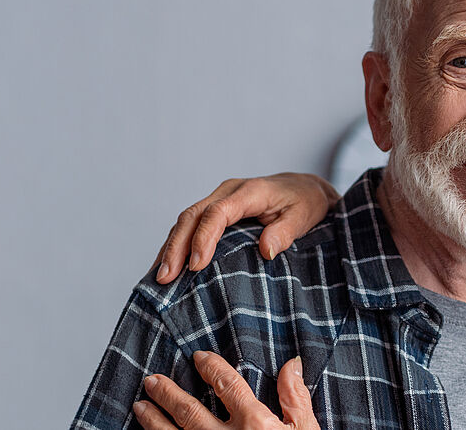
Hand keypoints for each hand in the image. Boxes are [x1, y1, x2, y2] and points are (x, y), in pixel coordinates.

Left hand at [135, 351, 318, 428]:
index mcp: (255, 422)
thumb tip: (291, 364)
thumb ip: (295, 398)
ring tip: (141, 406)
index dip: (211, 367)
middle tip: (152, 381)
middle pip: (190, 410)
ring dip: (154, 419)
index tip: (198, 358)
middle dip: (168, 393)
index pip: (227, 385)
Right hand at [152, 174, 339, 283]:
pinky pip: (191, 225)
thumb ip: (286, 232)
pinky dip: (177, 245)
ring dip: (171, 248)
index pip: (217, 213)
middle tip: (166, 278)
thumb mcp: (304, 215)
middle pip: (193, 215)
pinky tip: (167, 266)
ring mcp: (219, 199)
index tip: (197, 266)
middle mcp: (228, 191)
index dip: (204, 238)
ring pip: (186, 220)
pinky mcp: (216, 209)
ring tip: (159, 278)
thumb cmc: (306, 202)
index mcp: (249, 192)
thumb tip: (266, 250)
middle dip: (176, 247)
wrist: (305, 188)